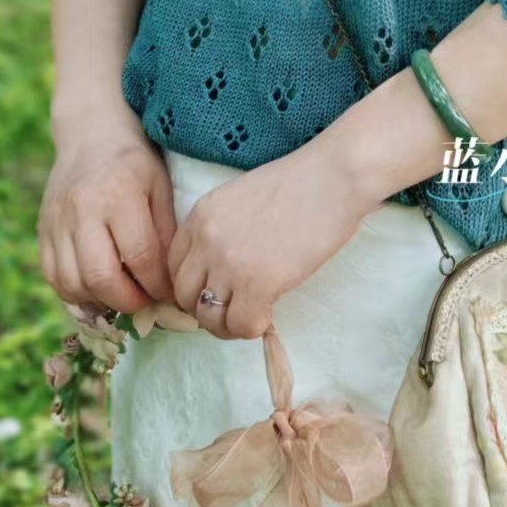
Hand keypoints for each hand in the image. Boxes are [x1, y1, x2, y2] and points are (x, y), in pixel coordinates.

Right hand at [38, 112, 177, 315]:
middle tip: (146, 300)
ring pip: (73, 283)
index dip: (159, 285)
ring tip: (122, 294)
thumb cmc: (133, 163)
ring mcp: (57, 223)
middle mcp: (82, 211)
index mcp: (119, 195)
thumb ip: (165, 233)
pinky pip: (53, 277)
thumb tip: (170, 281)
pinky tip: (96, 288)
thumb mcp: (160, 187)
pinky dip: (76, 293)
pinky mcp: (42, 231)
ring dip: (102, 300)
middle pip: (101, 277)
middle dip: (129, 301)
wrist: (88, 135)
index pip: (141, 257)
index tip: (170, 293)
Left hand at [167, 141, 377, 340]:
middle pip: (184, 296)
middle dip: (204, 310)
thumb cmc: (299, 184)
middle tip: (232, 309)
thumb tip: (220, 271)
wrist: (333, 178)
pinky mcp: (258, 283)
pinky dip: (251, 328)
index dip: (191, 287)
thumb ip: (221, 231)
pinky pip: (240, 325)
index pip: (173, 267)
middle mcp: (205, 241)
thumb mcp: (240, 200)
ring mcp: (229, 263)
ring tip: (250, 316)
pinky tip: (267, 316)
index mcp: (199, 217)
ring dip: (227, 325)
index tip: (214, 292)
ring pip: (208, 317)